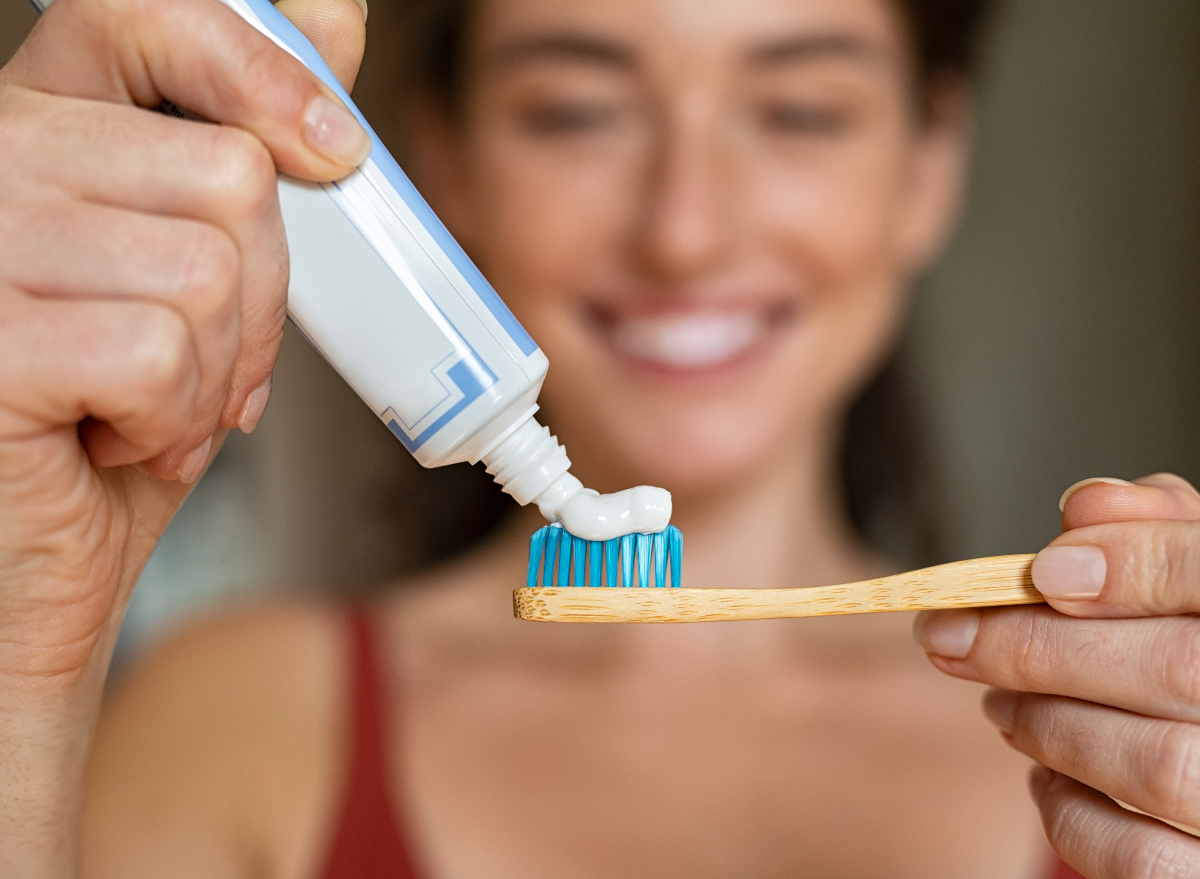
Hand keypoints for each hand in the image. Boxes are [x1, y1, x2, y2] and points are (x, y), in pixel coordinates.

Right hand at [0, 0, 364, 871]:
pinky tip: (120, 444)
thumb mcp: (187, 283)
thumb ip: (236, 159)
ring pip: (204, 268)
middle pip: (224, 175)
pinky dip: (174, 418)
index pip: (144, 22)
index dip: (257, 72)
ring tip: (158, 415)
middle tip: (207, 370)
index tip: (332, 152)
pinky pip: (158, 349)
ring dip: (217, 370)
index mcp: (36, 135)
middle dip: (258, 298)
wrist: (28, 577)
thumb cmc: (108, 435)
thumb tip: (332, 19)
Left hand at [914, 473, 1199, 877]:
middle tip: (951, 639)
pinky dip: (1070, 810)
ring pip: (1152, 764)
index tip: (1040, 571)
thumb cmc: (1197, 646)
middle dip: (1039, 648)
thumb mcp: (1191, 575)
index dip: (1132, 566)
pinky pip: (1138, 855)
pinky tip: (1047, 774)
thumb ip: (1152, 532)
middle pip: (1177, 670)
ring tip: (1000, 705)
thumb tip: (1084, 505)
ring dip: (1045, 725)